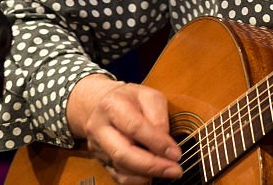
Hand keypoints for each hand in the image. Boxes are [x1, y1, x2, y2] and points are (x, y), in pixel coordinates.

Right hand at [66, 74, 181, 183]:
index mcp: (112, 105)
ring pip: (121, 168)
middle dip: (151, 165)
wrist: (103, 103)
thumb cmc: (130, 99)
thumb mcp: (150, 96)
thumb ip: (158, 116)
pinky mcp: (100, 159)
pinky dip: (137, 179)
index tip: (176, 153)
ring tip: (168, 171)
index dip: (157, 142)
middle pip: (122, 153)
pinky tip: (152, 174)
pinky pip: (118, 176)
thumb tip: (164, 143)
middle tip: (174, 170)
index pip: (134, 127)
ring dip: (147, 173)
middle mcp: (99, 127)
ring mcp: (97, 146)